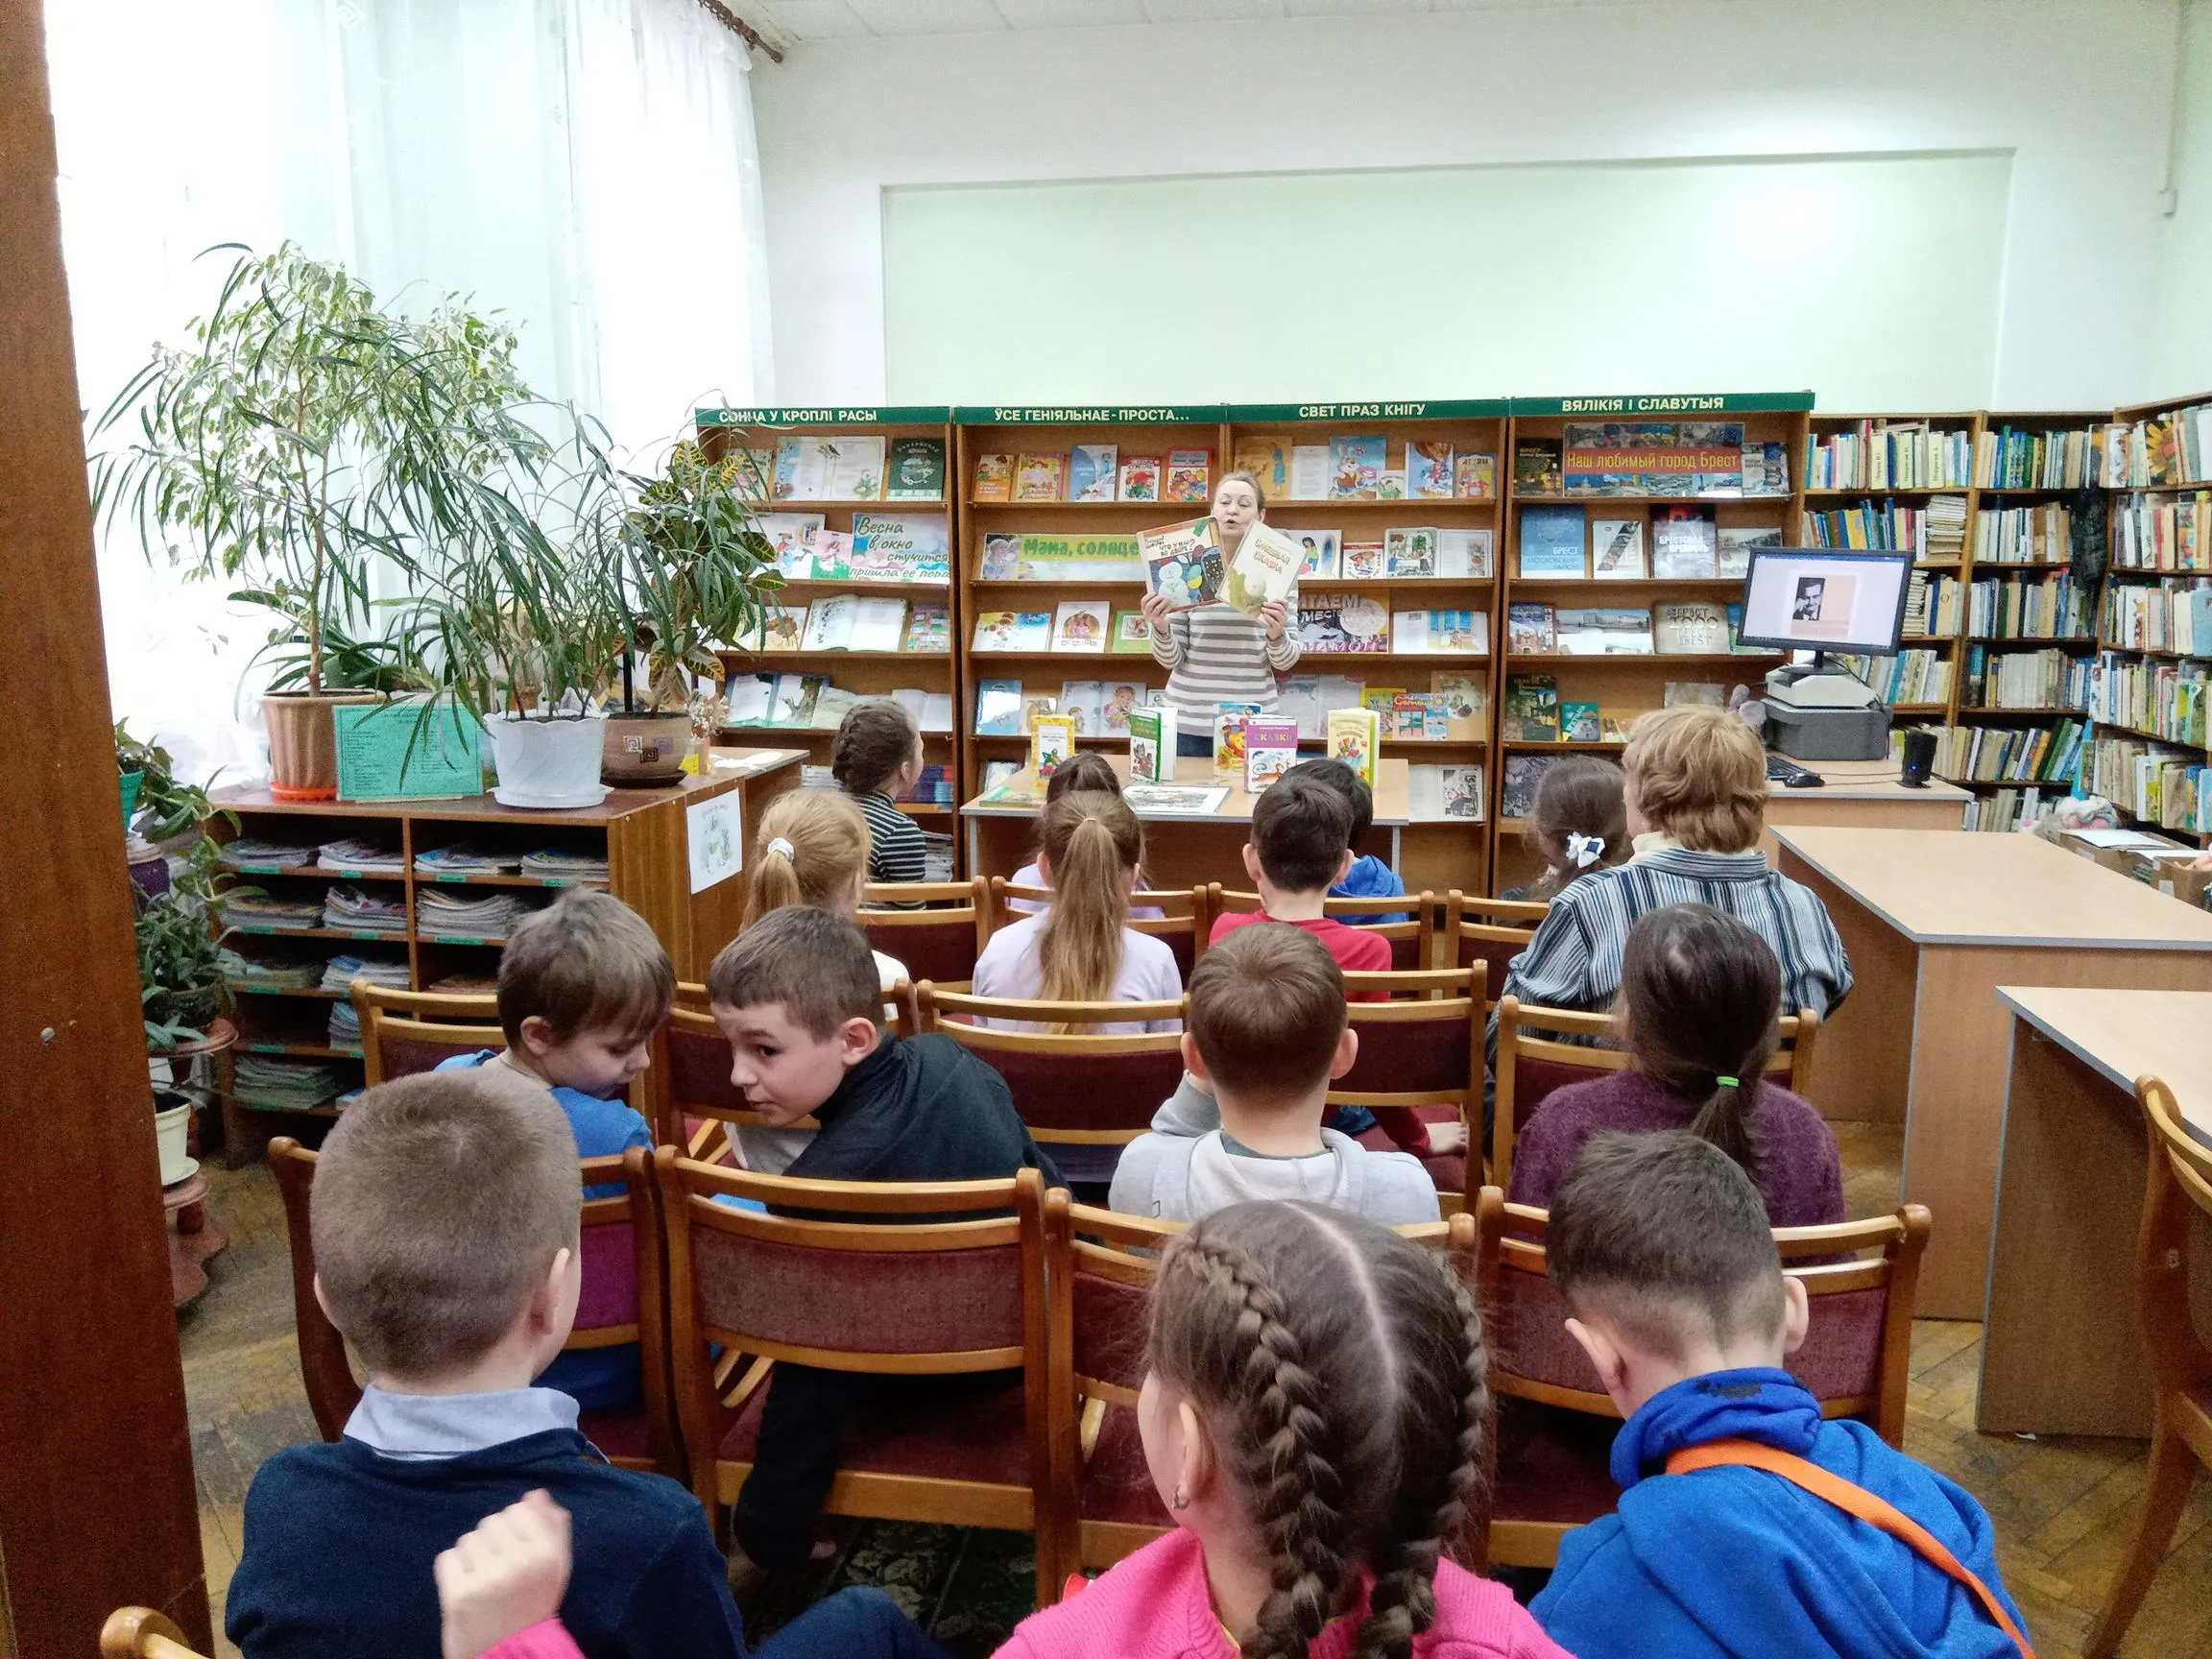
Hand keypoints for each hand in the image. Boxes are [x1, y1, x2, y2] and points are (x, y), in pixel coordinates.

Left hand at [437, 1490, 571, 1658]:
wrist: (508, 1655)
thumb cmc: (532, 1606)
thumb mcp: (555, 1567)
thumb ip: (552, 1528)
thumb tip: (535, 1494)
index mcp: (549, 1554)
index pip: (520, 1509)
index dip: (515, 1528)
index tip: (517, 1552)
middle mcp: (521, 1562)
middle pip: (492, 1521)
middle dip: (493, 1542)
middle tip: (500, 1571)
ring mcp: (488, 1579)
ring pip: (469, 1539)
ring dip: (472, 1557)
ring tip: (483, 1581)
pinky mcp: (458, 1595)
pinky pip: (447, 1558)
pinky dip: (453, 1571)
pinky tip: (465, 1588)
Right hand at [1139, 590, 1173, 630]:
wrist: (1160, 627)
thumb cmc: (1157, 615)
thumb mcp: (1153, 609)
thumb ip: (1154, 601)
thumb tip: (1159, 591)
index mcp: (1144, 609)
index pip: (1143, 601)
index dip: (1149, 596)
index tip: (1155, 592)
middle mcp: (1146, 614)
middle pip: (1149, 604)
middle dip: (1157, 598)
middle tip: (1163, 596)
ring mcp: (1152, 618)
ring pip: (1157, 608)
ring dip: (1163, 602)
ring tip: (1168, 599)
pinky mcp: (1158, 621)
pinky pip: (1163, 613)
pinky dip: (1167, 608)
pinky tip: (1170, 605)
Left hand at [1258, 599, 1289, 640]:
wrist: (1275, 633)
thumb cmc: (1273, 621)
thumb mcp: (1274, 613)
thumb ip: (1272, 607)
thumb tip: (1265, 601)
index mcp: (1285, 611)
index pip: (1285, 603)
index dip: (1279, 600)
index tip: (1271, 600)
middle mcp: (1285, 616)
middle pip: (1280, 607)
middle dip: (1271, 604)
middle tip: (1264, 604)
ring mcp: (1282, 622)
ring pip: (1277, 613)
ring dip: (1269, 610)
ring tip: (1263, 609)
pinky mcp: (1277, 627)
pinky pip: (1273, 621)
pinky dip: (1268, 617)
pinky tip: (1264, 615)